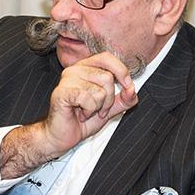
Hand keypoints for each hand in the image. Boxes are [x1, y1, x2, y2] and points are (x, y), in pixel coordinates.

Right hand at [0, 52, 137, 178]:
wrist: (61, 136)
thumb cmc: (81, 120)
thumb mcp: (109, 108)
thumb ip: (124, 99)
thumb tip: (133, 90)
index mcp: (86, 67)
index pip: (107, 58)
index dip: (121, 71)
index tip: (128, 87)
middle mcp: (75, 69)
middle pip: (107, 77)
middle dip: (109, 100)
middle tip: (97, 109)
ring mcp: (67, 79)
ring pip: (100, 91)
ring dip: (98, 108)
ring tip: (86, 112)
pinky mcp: (62, 92)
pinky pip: (89, 99)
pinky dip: (89, 111)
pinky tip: (80, 114)